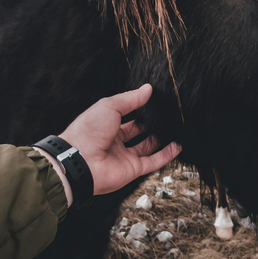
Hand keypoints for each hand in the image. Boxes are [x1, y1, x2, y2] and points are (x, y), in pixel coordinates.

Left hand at [58, 84, 180, 195]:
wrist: (80, 160)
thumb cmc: (88, 131)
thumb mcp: (109, 106)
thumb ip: (130, 99)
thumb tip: (147, 89)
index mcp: (106, 125)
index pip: (126, 116)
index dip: (138, 109)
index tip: (152, 101)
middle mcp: (115, 141)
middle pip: (137, 132)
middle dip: (150, 124)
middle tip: (165, 115)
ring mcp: (124, 156)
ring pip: (147, 147)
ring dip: (161, 139)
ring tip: (174, 128)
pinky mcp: (133, 169)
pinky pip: (153, 161)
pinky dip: (166, 154)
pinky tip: (177, 146)